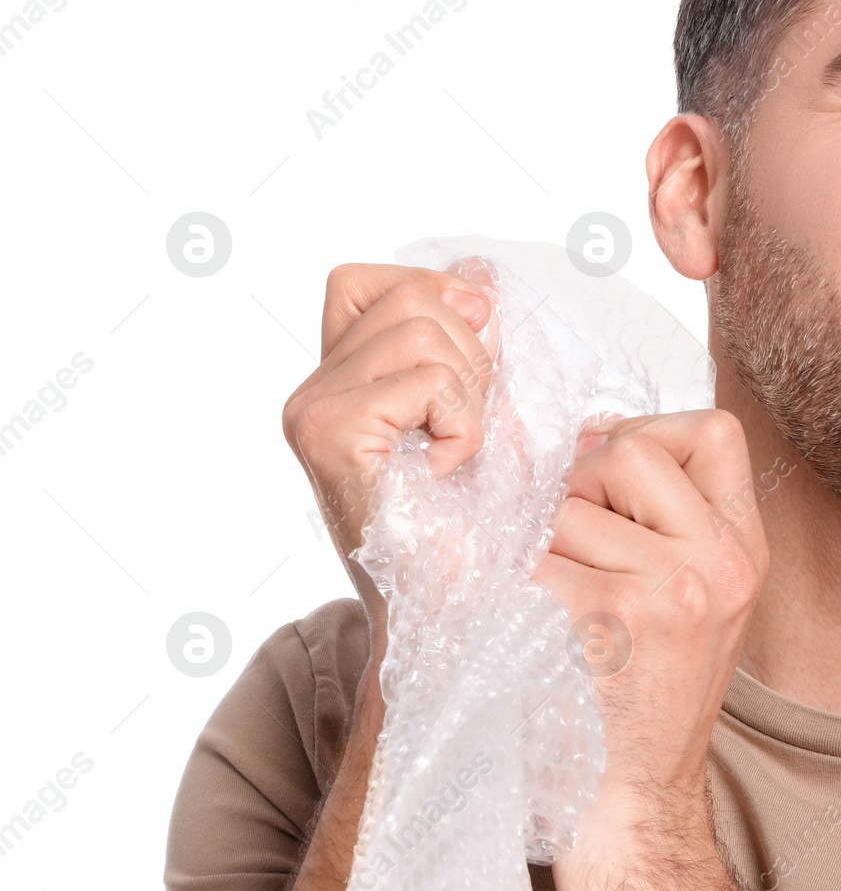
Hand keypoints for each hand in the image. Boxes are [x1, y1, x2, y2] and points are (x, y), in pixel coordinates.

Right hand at [281, 261, 497, 593]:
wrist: (447, 613)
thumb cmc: (465, 530)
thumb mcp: (476, 416)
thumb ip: (470, 345)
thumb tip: (478, 277)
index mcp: (336, 382)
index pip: (365, 282)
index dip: (429, 295)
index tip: (470, 357)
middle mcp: (311, 392)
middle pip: (408, 296)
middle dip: (470, 352)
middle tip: (466, 427)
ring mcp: (313, 411)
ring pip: (422, 330)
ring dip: (470, 392)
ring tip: (456, 452)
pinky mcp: (331, 434)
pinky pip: (429, 381)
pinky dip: (464, 425)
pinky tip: (446, 471)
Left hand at [532, 409, 769, 822]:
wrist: (630, 801)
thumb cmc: (639, 699)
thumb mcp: (689, 599)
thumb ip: (661, 517)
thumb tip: (590, 435)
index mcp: (745, 551)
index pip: (711, 432)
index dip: (647, 437)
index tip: (611, 486)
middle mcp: (722, 565)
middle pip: (629, 450)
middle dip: (580, 486)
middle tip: (572, 551)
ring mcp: (672, 590)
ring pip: (567, 504)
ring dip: (539, 542)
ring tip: (553, 599)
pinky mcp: (612, 619)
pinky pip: (533, 553)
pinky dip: (509, 578)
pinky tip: (525, 620)